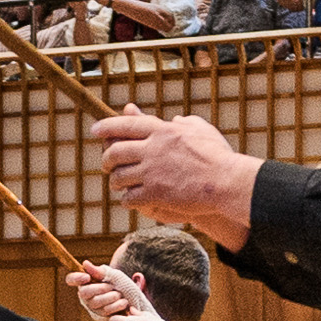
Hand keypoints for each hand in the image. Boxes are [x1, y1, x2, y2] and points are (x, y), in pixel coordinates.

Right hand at [67, 262, 145, 320]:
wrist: (135, 301)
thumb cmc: (122, 286)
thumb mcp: (113, 275)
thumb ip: (99, 271)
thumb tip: (85, 264)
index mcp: (86, 282)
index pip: (71, 279)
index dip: (75, 278)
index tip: (87, 277)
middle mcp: (86, 296)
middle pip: (84, 292)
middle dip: (100, 288)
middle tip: (111, 286)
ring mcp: (92, 307)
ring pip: (95, 302)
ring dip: (111, 297)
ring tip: (120, 295)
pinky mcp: (100, 317)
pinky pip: (105, 312)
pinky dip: (116, 306)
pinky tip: (123, 303)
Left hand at [93, 109, 259, 243]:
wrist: (225, 181)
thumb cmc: (218, 155)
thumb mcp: (202, 130)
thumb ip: (185, 122)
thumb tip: (175, 119)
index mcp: (162, 131)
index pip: (126, 125)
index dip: (107, 126)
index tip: (95, 130)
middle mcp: (152, 149)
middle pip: (115, 152)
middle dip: (106, 159)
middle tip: (106, 164)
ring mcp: (152, 172)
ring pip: (119, 177)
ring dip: (116, 182)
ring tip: (118, 185)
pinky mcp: (155, 193)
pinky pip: (130, 198)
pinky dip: (127, 200)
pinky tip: (130, 200)